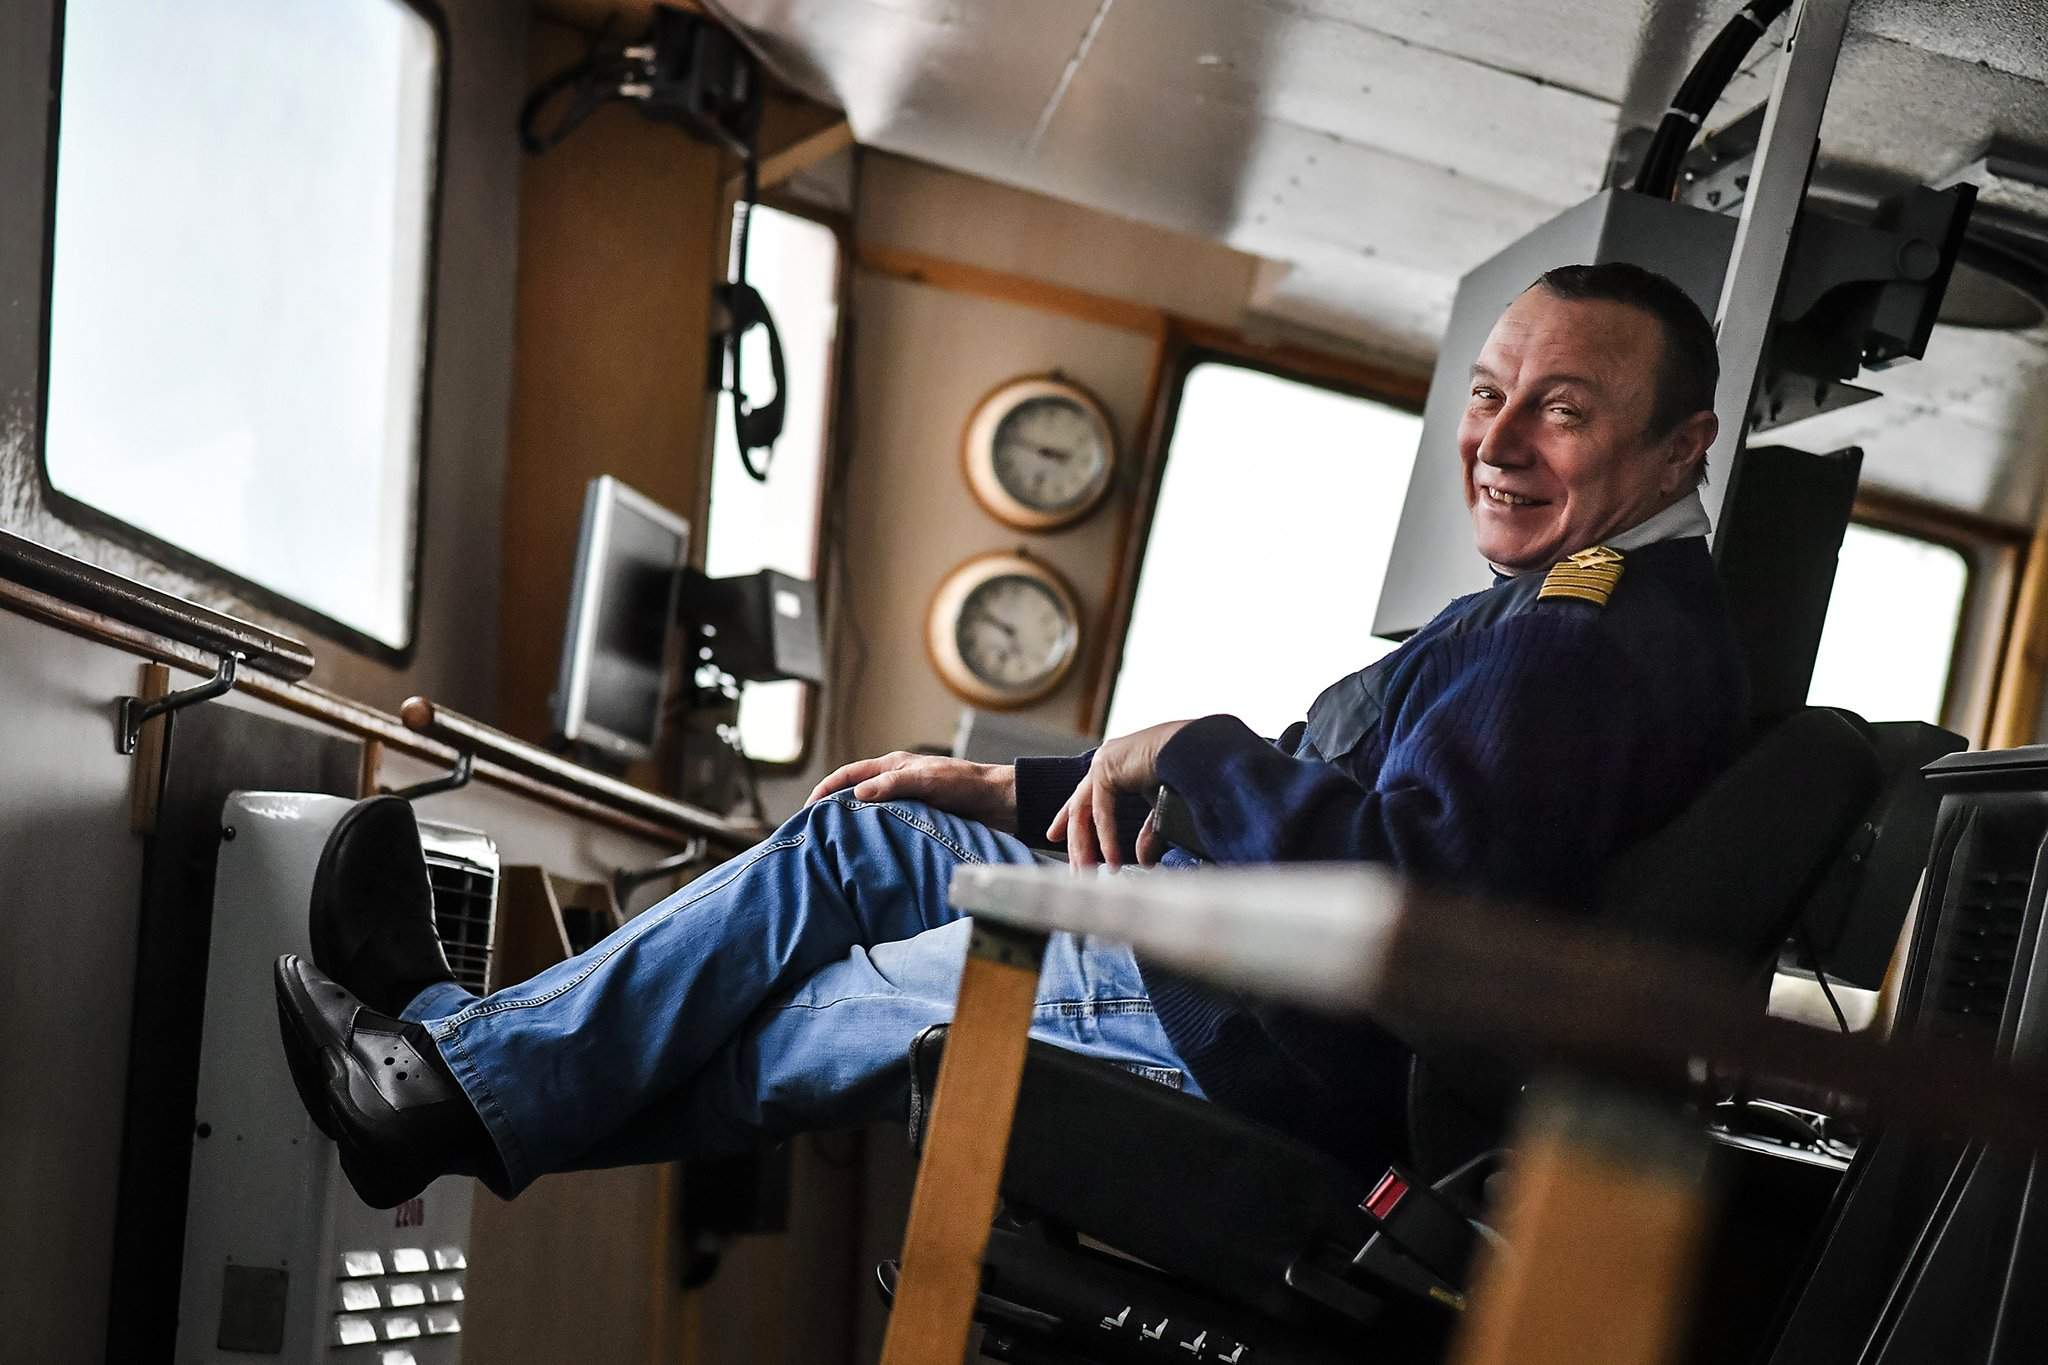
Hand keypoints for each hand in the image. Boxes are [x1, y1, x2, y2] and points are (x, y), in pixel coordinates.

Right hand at [806, 751, 1016, 829]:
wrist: (1000, 803)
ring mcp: (907, 803)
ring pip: (871, 815)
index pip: (848, 775)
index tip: (806, 810)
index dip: (825, 790)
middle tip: (813, 834)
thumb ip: (894, 784)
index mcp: (894, 766)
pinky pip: (889, 829)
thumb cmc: (966, 785)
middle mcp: (896, 783)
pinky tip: (870, 856)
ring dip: (854, 828)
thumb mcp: (928, 780)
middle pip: (854, 795)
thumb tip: (857, 795)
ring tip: (836, 849)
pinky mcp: (919, 821)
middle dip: (833, 811)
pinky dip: (875, 839)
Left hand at [1047, 720, 1192, 869]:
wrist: (1198, 750)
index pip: (1085, 796)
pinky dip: (1106, 838)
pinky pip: (1101, 810)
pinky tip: (1111, 859)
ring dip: (1084, 845)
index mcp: (1116, 765)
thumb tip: (1144, 861)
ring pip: (1083, 811)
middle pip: (1080, 808)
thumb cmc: (1186, 771)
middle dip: (1076, 843)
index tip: (1055, 837)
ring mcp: (1103, 761)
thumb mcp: (1161, 809)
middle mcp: (1105, 761)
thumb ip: (1148, 833)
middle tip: (1076, 871)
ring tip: (1087, 873)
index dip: (1068, 819)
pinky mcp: (1106, 767)